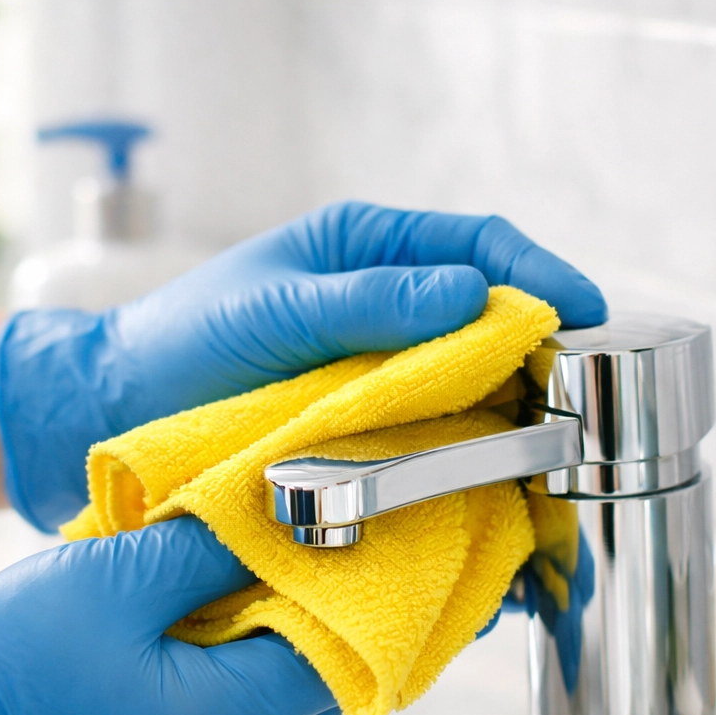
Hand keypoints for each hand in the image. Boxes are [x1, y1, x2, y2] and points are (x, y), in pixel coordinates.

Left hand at [0, 202, 605, 529]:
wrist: (124, 412)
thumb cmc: (185, 341)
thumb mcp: (274, 308)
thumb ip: (368, 300)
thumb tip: (472, 295)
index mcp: (369, 248)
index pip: (478, 246)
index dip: (541, 273)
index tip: (587, 312)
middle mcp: (392, 304)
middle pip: (494, 315)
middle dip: (547, 346)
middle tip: (591, 388)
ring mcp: (387, 366)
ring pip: (479, 377)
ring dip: (522, 402)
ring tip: (563, 436)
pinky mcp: (377, 421)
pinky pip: (444, 425)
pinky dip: (479, 443)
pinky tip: (504, 468)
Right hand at [0, 516, 337, 714]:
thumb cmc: (14, 667)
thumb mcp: (119, 580)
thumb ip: (208, 553)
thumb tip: (276, 528)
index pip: (334, 661)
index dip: (345, 599)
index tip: (341, 549)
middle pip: (315, 687)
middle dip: (319, 620)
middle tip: (298, 558)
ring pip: (278, 704)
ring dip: (278, 643)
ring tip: (250, 583)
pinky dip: (243, 669)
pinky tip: (212, 623)